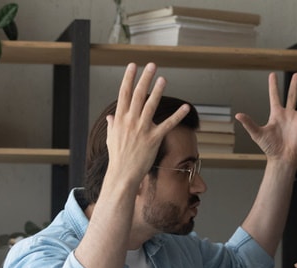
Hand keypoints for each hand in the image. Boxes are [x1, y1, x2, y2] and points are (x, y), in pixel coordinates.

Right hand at [105, 63, 190, 189]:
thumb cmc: (117, 157)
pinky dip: (178, 115)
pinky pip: (168, 124)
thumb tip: (111, 117)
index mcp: (120, 118)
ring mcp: (142, 129)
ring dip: (157, 91)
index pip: (124, 93)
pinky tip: (186, 107)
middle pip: (138, 95)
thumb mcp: (111, 138)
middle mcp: (131, 121)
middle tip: (151, 65)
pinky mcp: (154, 138)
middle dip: (145, 78)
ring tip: (163, 79)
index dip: (129, 78)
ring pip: (151, 105)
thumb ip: (113, 125)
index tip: (133, 66)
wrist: (123, 173)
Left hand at [235, 72, 296, 162]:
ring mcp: (296, 119)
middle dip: (294, 85)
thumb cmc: (269, 148)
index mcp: (276, 114)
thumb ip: (249, 123)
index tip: (272, 74)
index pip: (274, 96)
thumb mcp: (257, 134)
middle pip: (291, 95)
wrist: (282, 158)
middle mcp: (287, 114)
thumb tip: (237, 115)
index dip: (273, 86)